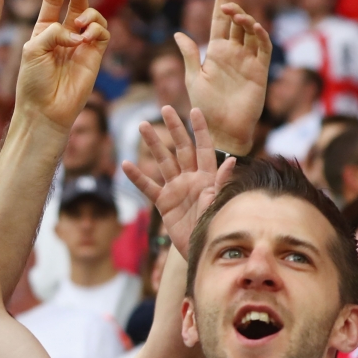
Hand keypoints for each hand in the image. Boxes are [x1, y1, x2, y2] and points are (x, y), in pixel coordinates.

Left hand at [14, 0, 111, 130]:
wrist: (45, 110)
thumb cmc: (32, 82)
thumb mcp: (33, 48)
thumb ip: (53, 30)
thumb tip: (78, 31)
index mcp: (44, 31)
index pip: (53, 1)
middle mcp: (63, 36)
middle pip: (75, 5)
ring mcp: (80, 45)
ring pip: (92, 17)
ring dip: (87, 14)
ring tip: (79, 24)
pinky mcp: (94, 56)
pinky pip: (102, 33)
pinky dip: (96, 29)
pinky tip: (85, 37)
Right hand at [125, 106, 234, 251]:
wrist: (202, 249)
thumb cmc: (216, 227)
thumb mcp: (221, 204)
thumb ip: (222, 183)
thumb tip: (231, 161)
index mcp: (208, 177)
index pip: (205, 148)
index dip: (200, 130)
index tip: (195, 110)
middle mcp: (191, 178)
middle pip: (182, 148)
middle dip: (175, 128)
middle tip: (166, 109)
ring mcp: (176, 189)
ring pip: (163, 161)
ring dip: (153, 144)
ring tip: (142, 125)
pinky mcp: (164, 203)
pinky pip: (148, 187)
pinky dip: (137, 177)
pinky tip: (126, 164)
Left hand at [177, 0, 270, 156]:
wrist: (221, 129)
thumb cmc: (204, 107)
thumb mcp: (193, 78)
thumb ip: (189, 55)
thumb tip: (178, 33)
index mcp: (215, 52)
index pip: (219, 21)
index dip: (221, 2)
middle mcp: (233, 53)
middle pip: (236, 22)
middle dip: (233, 8)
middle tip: (227, 0)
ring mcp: (248, 60)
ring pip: (251, 31)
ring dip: (245, 19)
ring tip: (236, 14)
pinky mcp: (260, 70)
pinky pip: (264, 47)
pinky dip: (261, 35)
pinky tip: (253, 27)